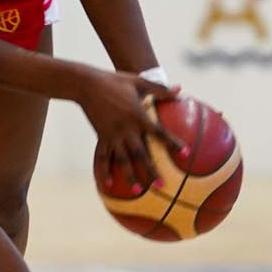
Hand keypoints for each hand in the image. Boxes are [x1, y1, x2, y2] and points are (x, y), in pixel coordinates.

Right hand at [80, 69, 183, 189]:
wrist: (87, 85)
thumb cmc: (115, 81)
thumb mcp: (139, 81)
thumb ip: (160, 90)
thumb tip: (180, 90)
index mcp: (139, 116)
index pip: (159, 133)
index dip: (173, 143)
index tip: (185, 154)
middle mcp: (126, 129)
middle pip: (142, 154)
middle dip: (152, 170)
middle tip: (162, 185)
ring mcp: (113, 135)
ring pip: (123, 160)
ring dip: (130, 176)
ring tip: (138, 191)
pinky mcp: (101, 137)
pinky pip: (103, 157)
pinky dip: (105, 171)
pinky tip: (108, 184)